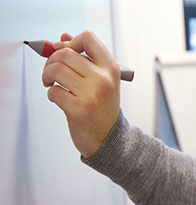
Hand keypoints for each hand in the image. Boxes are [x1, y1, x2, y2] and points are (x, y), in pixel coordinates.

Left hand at [42, 30, 120, 157]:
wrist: (108, 137)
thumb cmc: (102, 107)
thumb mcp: (101, 79)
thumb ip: (84, 57)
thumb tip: (63, 38)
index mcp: (110, 68)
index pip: (88, 38)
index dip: (71, 42)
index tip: (64, 52)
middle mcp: (103, 79)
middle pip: (65, 53)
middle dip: (51, 61)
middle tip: (51, 72)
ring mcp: (92, 94)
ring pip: (56, 70)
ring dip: (47, 76)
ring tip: (51, 83)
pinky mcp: (79, 110)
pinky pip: (53, 92)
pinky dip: (51, 94)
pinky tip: (58, 98)